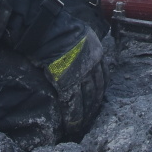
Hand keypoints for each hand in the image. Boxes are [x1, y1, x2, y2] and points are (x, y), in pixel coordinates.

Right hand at [38, 24, 107, 139]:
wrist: (48, 26)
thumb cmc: (59, 27)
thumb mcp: (80, 35)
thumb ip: (83, 48)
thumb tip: (79, 56)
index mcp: (97, 52)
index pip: (103, 77)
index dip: (100, 91)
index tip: (97, 101)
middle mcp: (93, 64)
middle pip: (97, 90)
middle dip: (94, 106)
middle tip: (90, 118)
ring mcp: (81, 73)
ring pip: (87, 98)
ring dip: (85, 114)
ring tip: (80, 124)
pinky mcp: (67, 81)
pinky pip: (73, 102)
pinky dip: (73, 115)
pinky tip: (71, 123)